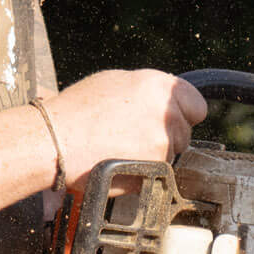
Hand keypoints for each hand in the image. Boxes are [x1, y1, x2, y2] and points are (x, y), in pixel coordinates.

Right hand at [41, 69, 208, 188]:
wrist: (55, 142)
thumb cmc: (77, 110)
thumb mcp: (115, 81)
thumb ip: (148, 89)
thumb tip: (166, 98)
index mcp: (158, 86)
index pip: (198, 106)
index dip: (185, 114)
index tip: (174, 120)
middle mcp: (166, 113)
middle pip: (185, 132)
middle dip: (167, 135)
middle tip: (135, 135)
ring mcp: (162, 143)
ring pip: (172, 154)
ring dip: (155, 154)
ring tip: (122, 148)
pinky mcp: (153, 169)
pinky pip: (158, 172)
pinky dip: (144, 171)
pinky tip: (120, 161)